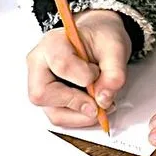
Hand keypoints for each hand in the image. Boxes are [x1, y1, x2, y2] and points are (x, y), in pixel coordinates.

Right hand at [27, 9, 131, 127]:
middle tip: (98, 102)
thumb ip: (114, 73)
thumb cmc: (100, 38)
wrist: (97, 39)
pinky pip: (60, 117)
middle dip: (76, 103)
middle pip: (42, 94)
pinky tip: (93, 105)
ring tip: (100, 102)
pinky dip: (80, 117)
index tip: (99, 75)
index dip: (85, 77)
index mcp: (52, 43)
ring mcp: (41, 83)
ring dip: (81, 115)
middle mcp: (39, 64)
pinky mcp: (49, 98)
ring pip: (52, 112)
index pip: (61, 65)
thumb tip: (103, 100)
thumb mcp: (115, 47)